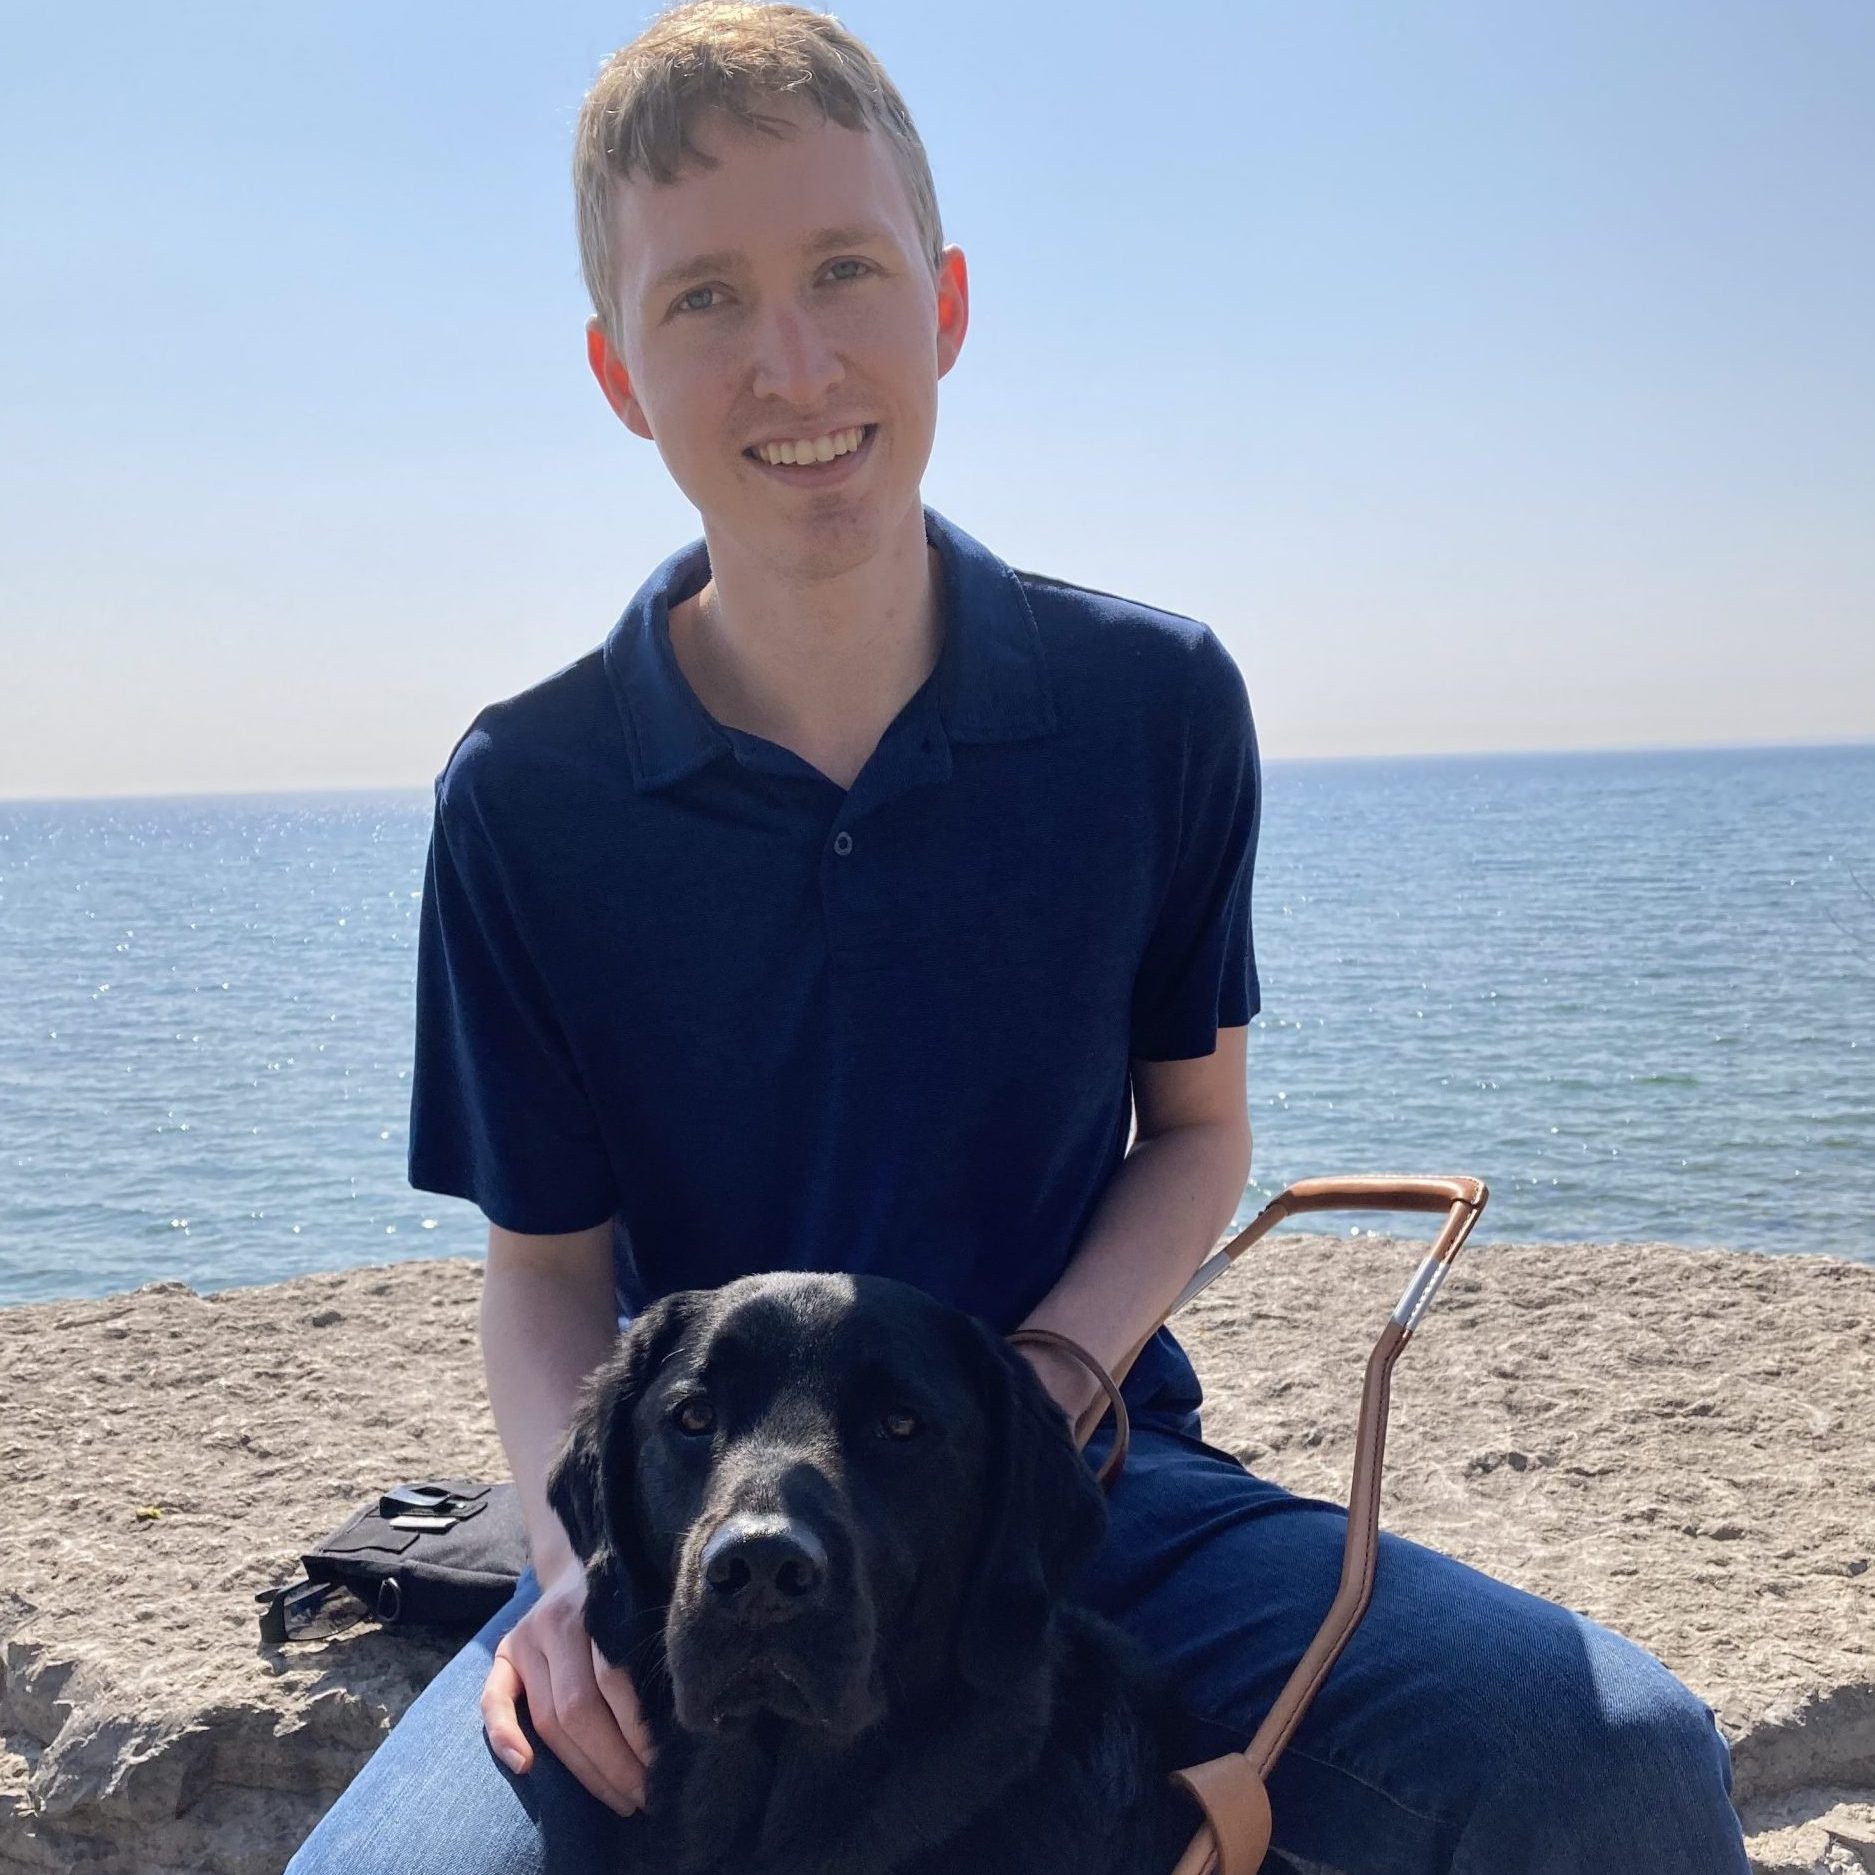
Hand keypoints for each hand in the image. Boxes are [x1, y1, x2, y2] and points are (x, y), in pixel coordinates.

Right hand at [481, 1561, 655, 1816]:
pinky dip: (503, 1734)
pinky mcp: (503, 1652)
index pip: (613, 1683)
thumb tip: (690, 1708)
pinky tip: (525, 1766)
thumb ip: (652, 1643)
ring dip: (584, 1768)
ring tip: (621, 1799)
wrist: (583, 1555)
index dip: (637, 1733)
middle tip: (646, 1797)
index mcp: (597, 1606)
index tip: (663, 1770)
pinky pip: (493, 1699)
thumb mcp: (643, 1604)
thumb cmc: (626, 1593)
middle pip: (578, 1708)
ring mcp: (525, 1637)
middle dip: (615, 1763)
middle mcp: (555, 1622)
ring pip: (547, 1716)